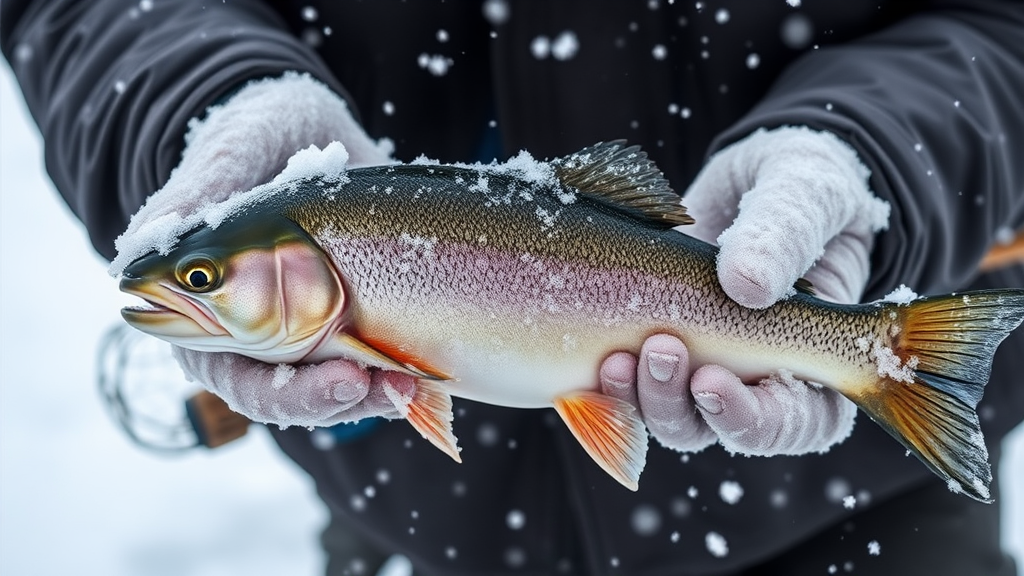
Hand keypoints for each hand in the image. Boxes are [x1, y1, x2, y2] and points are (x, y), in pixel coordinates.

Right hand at [116, 72, 400, 426]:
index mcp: (210, 312)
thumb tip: (128, 259)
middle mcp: (259, 332)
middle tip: (393, 388)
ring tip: (417, 385)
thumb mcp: (230, 151)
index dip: (288, 393)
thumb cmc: (254, 134)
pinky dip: (399, 373)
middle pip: (297, 396)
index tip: (342, 380)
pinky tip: (430, 378)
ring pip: (339, 388)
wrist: (305, 123)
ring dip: (380, 395)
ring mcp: (308, 327)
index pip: (241, 378)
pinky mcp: (352, 316)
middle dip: (347, 401)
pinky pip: (375, 363)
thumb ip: (191, 201)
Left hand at [600, 127, 886, 454]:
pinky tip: (598, 356)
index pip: (794, 423)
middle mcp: (756, 377)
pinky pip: (626, 390)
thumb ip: (785, 235)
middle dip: (677, 403)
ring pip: (665, 415)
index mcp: (813, 360)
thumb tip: (747, 284)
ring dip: (638, 397)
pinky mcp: (653, 345)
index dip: (750, 419)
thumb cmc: (804, 187)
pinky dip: (607, 386)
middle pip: (713, 428)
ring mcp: (701, 364)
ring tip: (617, 356)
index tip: (710, 380)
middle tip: (659, 347)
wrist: (755, 175)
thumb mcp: (807, 195)